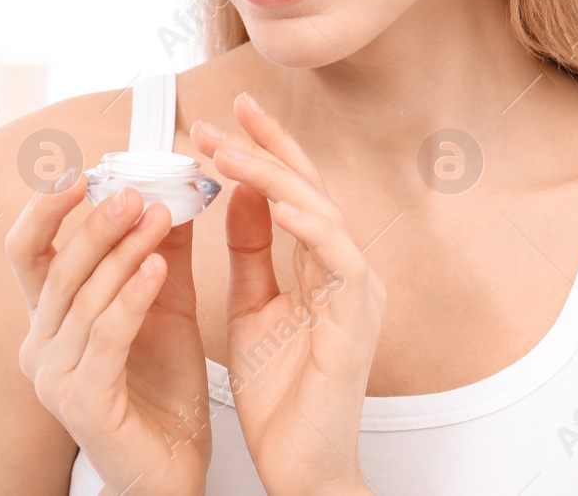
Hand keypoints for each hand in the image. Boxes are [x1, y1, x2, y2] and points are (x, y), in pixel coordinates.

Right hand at [6, 171, 210, 495]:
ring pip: (83, 297)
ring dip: (124, 250)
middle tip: (133, 190)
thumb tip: (172, 190)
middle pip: (54, 267)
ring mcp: (55, 377)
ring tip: (161, 217)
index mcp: (50, 318)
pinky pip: (106, 334)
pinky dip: (132, 295)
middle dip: (93, 222)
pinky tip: (157, 267)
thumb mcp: (165, 305)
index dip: (45, 208)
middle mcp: (41, 345)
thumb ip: (161, 251)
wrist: (174, 468)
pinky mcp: (83, 402)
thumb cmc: (163, 392)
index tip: (82, 171)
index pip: (26, 251)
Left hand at [190, 93, 386, 495]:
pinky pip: (339, 264)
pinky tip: (281, 206)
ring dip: (273, 179)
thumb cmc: (282, 395)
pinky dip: (311, 230)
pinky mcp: (356, 324)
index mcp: (323, 264)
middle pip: (309, 189)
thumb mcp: (252, 307)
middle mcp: (347, 270)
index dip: (264, 149)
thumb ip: (250, 250)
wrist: (300, 467)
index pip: (293, 191)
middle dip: (264, 148)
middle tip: (220, 118)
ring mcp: (357, 294)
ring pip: (321, 214)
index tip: (224, 116)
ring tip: (228, 152)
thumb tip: (238, 189)